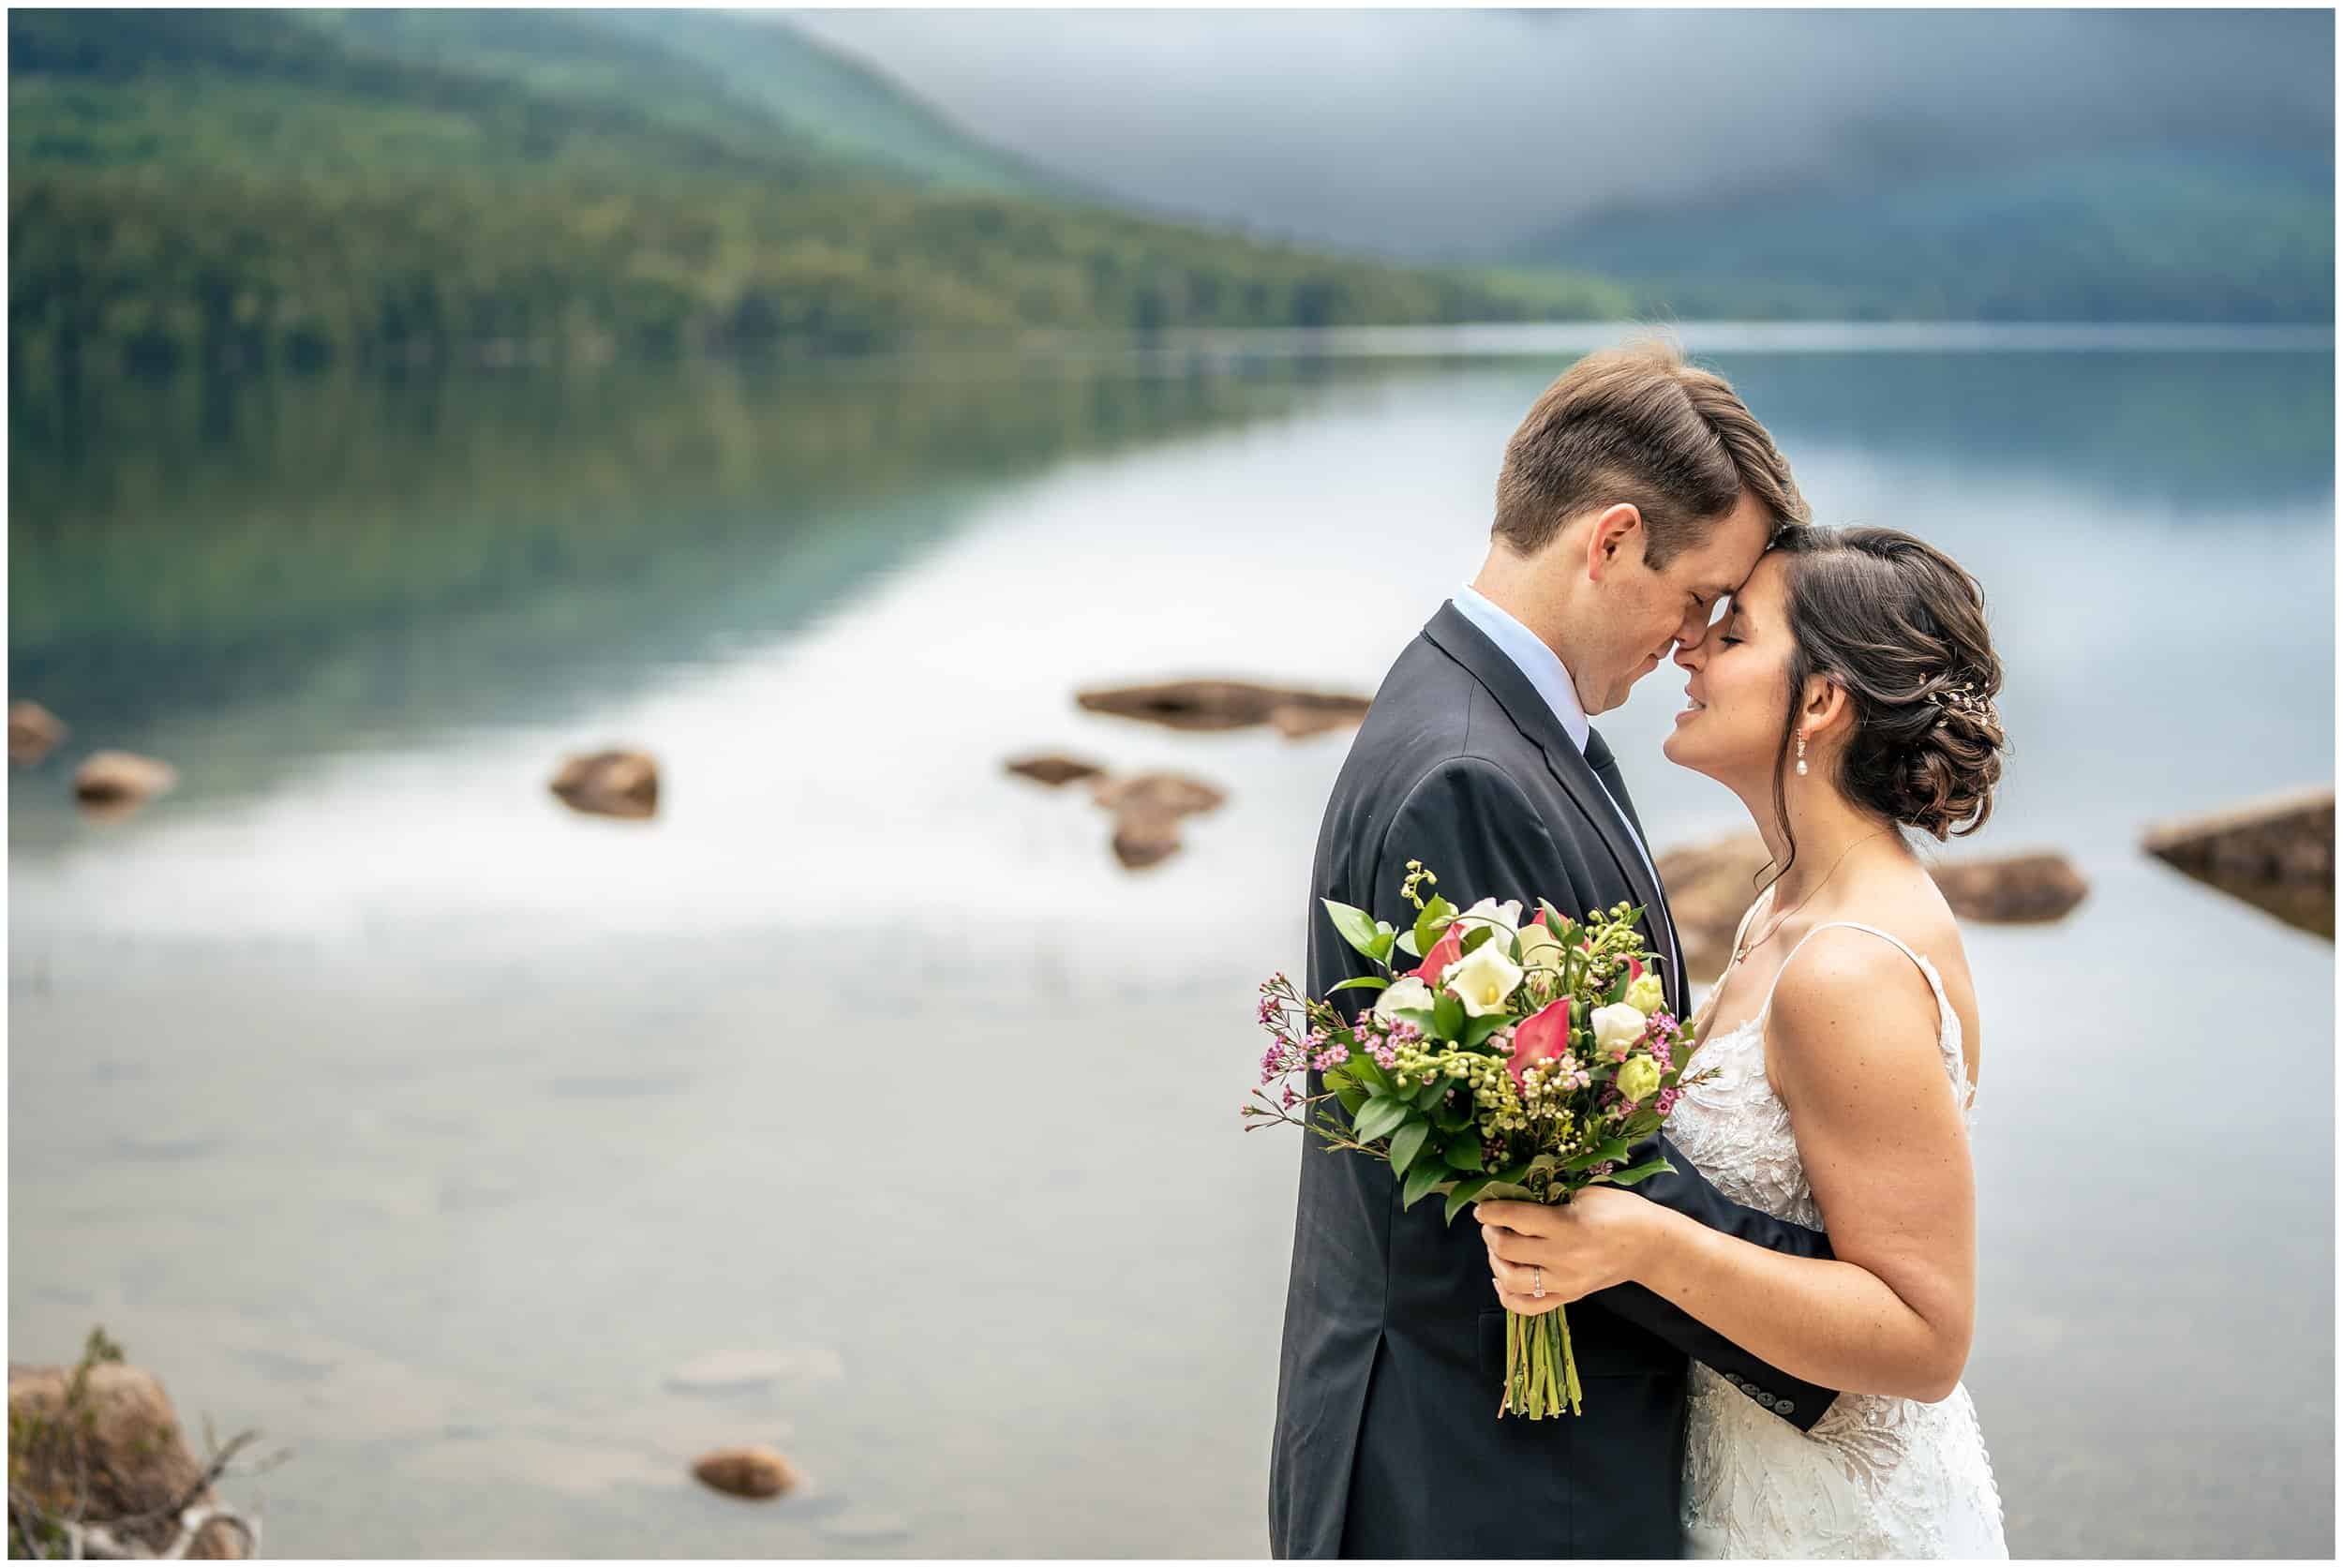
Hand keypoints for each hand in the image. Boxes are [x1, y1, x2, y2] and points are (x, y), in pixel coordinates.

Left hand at [1477, 1187, 1662, 1314]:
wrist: (1650, 1246)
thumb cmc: (1620, 1211)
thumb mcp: (1586, 1192)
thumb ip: (1550, 1195)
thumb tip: (1512, 1193)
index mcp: (1567, 1225)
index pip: (1515, 1219)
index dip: (1491, 1211)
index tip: (1481, 1207)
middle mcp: (1563, 1257)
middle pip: (1507, 1250)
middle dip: (1490, 1234)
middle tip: (1491, 1224)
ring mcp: (1565, 1282)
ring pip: (1511, 1280)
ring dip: (1495, 1261)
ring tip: (1497, 1247)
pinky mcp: (1569, 1297)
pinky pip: (1527, 1307)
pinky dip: (1506, 1294)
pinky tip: (1501, 1278)